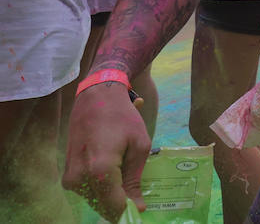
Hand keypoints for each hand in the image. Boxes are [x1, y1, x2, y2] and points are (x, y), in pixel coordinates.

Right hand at [63, 82, 152, 221]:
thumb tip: (137, 208)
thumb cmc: (122, 118)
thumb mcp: (139, 146)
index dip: (129, 210)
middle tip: (136, 194)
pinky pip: (87, 191)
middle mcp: (80, 178)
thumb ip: (135, 180)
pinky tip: (113, 174)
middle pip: (103, 206)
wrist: (95, 99)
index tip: (142, 209)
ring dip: (110, 197)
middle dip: (121, 204)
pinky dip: (101, 189)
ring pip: (95, 201)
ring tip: (125, 179)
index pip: (114, 206)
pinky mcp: (67, 175)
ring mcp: (70, 178)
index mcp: (100, 169)